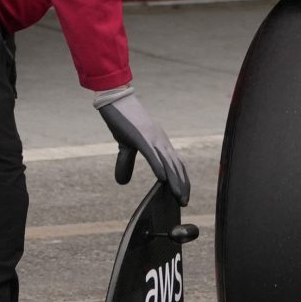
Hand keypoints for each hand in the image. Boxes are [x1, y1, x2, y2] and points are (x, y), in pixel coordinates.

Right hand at [94, 86, 191, 205]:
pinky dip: (159, 167)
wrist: (116, 99)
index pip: (176, 164)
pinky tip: (162, 179)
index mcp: (160, 143)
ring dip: (175, 180)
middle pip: (177, 166)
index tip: (184, 195)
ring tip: (179, 196)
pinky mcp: (141, 136)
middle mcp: (161, 141)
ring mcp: (153, 138)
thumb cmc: (123, 121)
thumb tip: (123, 183)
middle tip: (185, 202)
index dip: (181, 179)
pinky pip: (152, 154)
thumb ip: (126, 163)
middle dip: (182, 184)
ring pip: (168, 162)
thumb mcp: (125, 146)